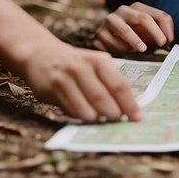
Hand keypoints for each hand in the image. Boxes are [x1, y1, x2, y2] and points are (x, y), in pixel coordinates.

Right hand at [0, 0, 141, 123]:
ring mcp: (66, 77)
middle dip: (114, 113)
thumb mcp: (95, 64)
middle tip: (120, 123)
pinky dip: (81, 116)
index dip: (130, 103)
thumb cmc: (75, 63)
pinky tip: (88, 120)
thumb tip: (127, 107)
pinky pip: (70, 108)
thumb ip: (108, 81)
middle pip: (103, 96)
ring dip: (98, 118)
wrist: (41, 53)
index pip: (119, 85)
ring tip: (105, 124)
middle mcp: (84, 67)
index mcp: (100, 60)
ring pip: (86, 104)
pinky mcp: (52, 87)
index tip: (138, 118)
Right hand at [94, 2, 174, 53]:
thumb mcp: (148, 33)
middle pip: (143, 18)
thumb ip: (160, 33)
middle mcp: (123, 10)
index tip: (169, 41)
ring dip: (135, 41)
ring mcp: (109, 20)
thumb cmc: (133, 37)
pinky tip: (124, 53)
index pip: (158, 15)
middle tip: (160, 44)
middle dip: (154, 32)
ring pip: (125, 29)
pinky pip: (111, 41)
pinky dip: (120, 48)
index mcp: (138, 8)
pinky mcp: (99, 33)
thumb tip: (169, 40)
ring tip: (141, 50)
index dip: (166, 28)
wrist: (105, 41)